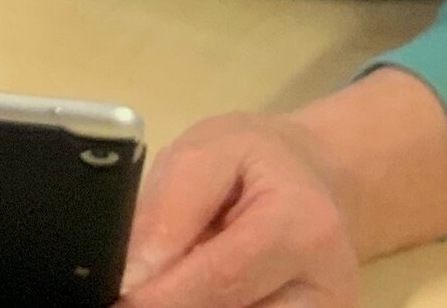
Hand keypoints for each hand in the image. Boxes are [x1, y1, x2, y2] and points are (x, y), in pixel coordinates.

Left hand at [118, 113, 358, 307]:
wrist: (318, 178)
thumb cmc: (256, 158)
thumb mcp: (204, 154)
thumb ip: (167, 211)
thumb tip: (132, 277)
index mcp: (303, 229)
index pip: (221, 278)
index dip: (161, 297)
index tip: (118, 299)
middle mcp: (327, 289)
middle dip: (173, 304)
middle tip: (129, 294)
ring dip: (193, 304)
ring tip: (168, 281)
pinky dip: (214, 306)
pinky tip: (197, 290)